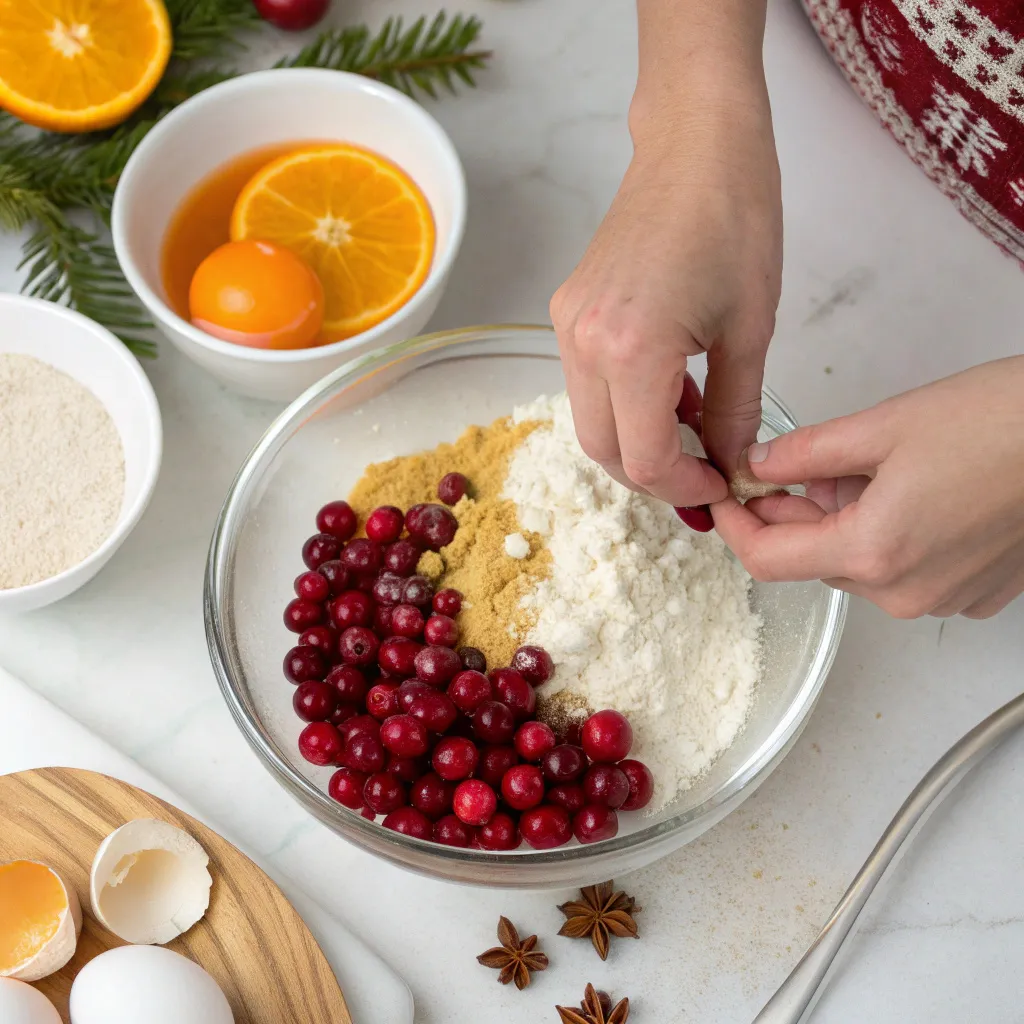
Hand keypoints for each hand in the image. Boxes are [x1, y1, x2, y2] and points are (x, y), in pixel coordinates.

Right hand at [550, 61, 781, 507]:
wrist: (694, 144)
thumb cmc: (737, 220)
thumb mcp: (750, 330)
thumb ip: (735, 412)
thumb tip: (730, 464)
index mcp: (632, 351)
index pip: (643, 460)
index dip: (685, 488)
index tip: (721, 483)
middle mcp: (583, 344)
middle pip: (605, 451)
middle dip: (656, 474)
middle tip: (705, 467)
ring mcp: (567, 326)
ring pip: (591, 421)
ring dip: (637, 440)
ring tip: (692, 422)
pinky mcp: (566, 311)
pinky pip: (586, 383)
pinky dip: (623, 403)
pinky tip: (667, 386)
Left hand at [714, 358, 1023, 618]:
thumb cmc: (1003, 423)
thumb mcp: (883, 426)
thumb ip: (805, 453)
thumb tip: (758, 466)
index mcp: (874, 552)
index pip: (767, 560)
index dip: (733, 526)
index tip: (723, 496)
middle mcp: (906, 593)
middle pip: (813, 561)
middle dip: (792, 514)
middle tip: (793, 464)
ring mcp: (945, 599)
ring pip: (858, 564)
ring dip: (841, 521)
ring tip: (866, 466)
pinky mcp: (975, 592)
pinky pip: (904, 569)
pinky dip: (886, 534)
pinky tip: (909, 489)